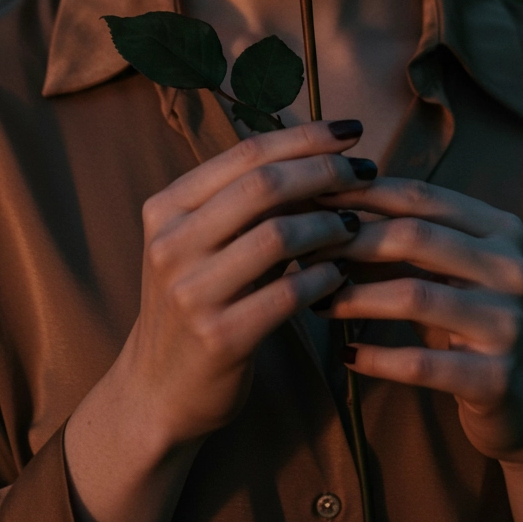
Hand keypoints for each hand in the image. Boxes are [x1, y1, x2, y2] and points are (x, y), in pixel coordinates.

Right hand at [125, 119, 374, 453]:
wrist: (157, 391)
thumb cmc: (195, 303)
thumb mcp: (200, 244)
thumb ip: (243, 203)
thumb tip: (317, 152)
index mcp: (165, 208)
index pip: (245, 153)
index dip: (305, 137)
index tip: (352, 130)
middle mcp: (171, 244)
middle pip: (263, 185)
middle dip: (324, 173)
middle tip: (365, 174)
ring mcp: (191, 292)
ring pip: (277, 235)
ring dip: (328, 224)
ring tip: (355, 225)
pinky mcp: (220, 338)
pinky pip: (288, 294)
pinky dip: (324, 275)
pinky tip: (340, 273)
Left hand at [316, 177, 522, 464]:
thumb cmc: (467, 322)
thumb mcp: (446, 271)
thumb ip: (401, 236)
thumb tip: (323, 202)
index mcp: (501, 229)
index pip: (421, 197)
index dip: (361, 193)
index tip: (309, 196)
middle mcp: (512, 268)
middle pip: (415, 236)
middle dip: (350, 240)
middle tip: (301, 249)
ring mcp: (508, 324)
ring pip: (414, 296)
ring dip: (353, 296)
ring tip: (313, 299)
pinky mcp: (495, 378)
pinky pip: (421, 363)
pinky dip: (377, 357)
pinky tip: (346, 354)